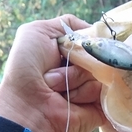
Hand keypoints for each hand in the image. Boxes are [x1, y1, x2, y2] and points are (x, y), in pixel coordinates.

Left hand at [0, 15, 104, 131]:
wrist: (28, 107)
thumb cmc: (26, 69)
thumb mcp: (38, 32)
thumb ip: (67, 24)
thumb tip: (96, 31)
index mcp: (71, 52)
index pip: (94, 39)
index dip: (87, 41)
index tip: (73, 46)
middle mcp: (84, 69)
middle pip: (100, 54)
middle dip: (77, 61)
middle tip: (54, 73)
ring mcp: (93, 88)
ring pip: (101, 72)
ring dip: (76, 80)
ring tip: (58, 91)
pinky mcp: (101, 106)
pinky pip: (105, 92)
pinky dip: (86, 94)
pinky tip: (71, 102)